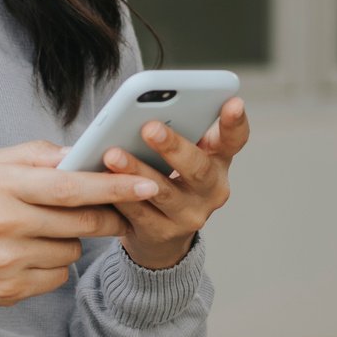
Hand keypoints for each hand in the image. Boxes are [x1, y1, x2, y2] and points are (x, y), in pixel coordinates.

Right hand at [0, 140, 160, 309]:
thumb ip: (36, 155)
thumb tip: (82, 151)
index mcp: (0, 184)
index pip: (70, 185)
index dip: (113, 184)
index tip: (146, 182)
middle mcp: (4, 222)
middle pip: (80, 222)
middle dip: (109, 215)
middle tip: (121, 210)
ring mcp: (6, 260)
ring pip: (72, 251)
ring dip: (73, 240)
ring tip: (43, 230)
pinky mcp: (8, 291)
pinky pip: (57, 276)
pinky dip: (54, 265)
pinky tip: (29, 255)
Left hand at [104, 97, 248, 268]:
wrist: (162, 234)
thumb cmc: (170, 177)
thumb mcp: (182, 154)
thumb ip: (176, 129)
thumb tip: (142, 106)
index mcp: (218, 160)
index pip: (233, 140)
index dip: (234, 122)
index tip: (233, 102)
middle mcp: (211, 190)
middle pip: (198, 167)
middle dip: (173, 146)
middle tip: (149, 128)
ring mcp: (190, 215)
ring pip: (163, 192)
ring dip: (137, 171)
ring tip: (113, 154)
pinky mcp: (163, 234)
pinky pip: (139, 213)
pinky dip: (120, 196)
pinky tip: (102, 181)